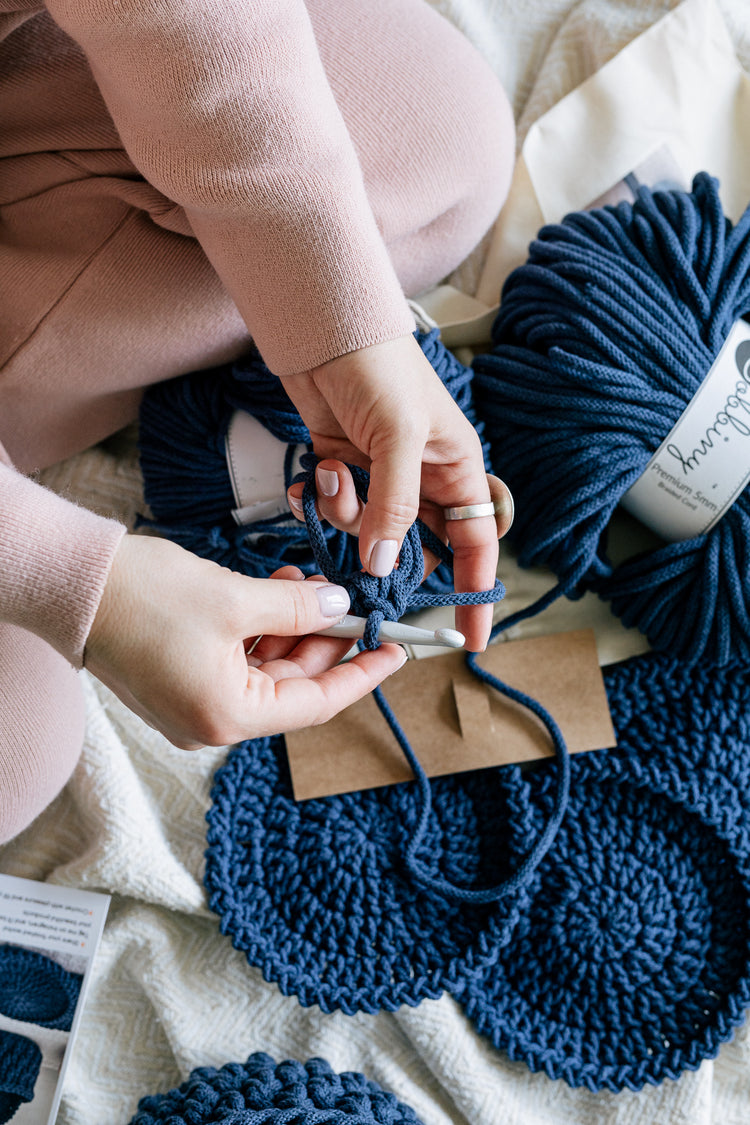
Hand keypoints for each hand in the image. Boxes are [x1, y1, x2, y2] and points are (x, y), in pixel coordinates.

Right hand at [84, 534, 406, 750]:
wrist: (73, 585)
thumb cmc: (144, 597)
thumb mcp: (235, 599)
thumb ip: (298, 608)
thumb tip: (340, 608)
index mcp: (227, 717)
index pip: (317, 703)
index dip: (362, 673)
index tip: (397, 650)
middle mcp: (211, 722)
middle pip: (292, 685)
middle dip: (324, 639)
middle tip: (348, 599)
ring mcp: (193, 704)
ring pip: (267, 669)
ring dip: (293, 627)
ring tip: (308, 584)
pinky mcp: (180, 681)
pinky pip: (239, 662)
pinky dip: (262, 630)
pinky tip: (277, 591)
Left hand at [282, 335, 504, 649]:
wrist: (323, 330)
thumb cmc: (379, 370)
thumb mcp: (399, 438)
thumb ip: (395, 507)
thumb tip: (385, 567)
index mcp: (457, 469)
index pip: (478, 543)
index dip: (476, 591)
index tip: (470, 638)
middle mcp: (423, 478)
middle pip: (418, 545)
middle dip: (391, 559)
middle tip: (368, 572)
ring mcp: (381, 476)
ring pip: (369, 532)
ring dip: (347, 518)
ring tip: (334, 478)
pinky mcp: (343, 469)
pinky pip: (335, 511)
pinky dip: (320, 503)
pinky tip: (312, 476)